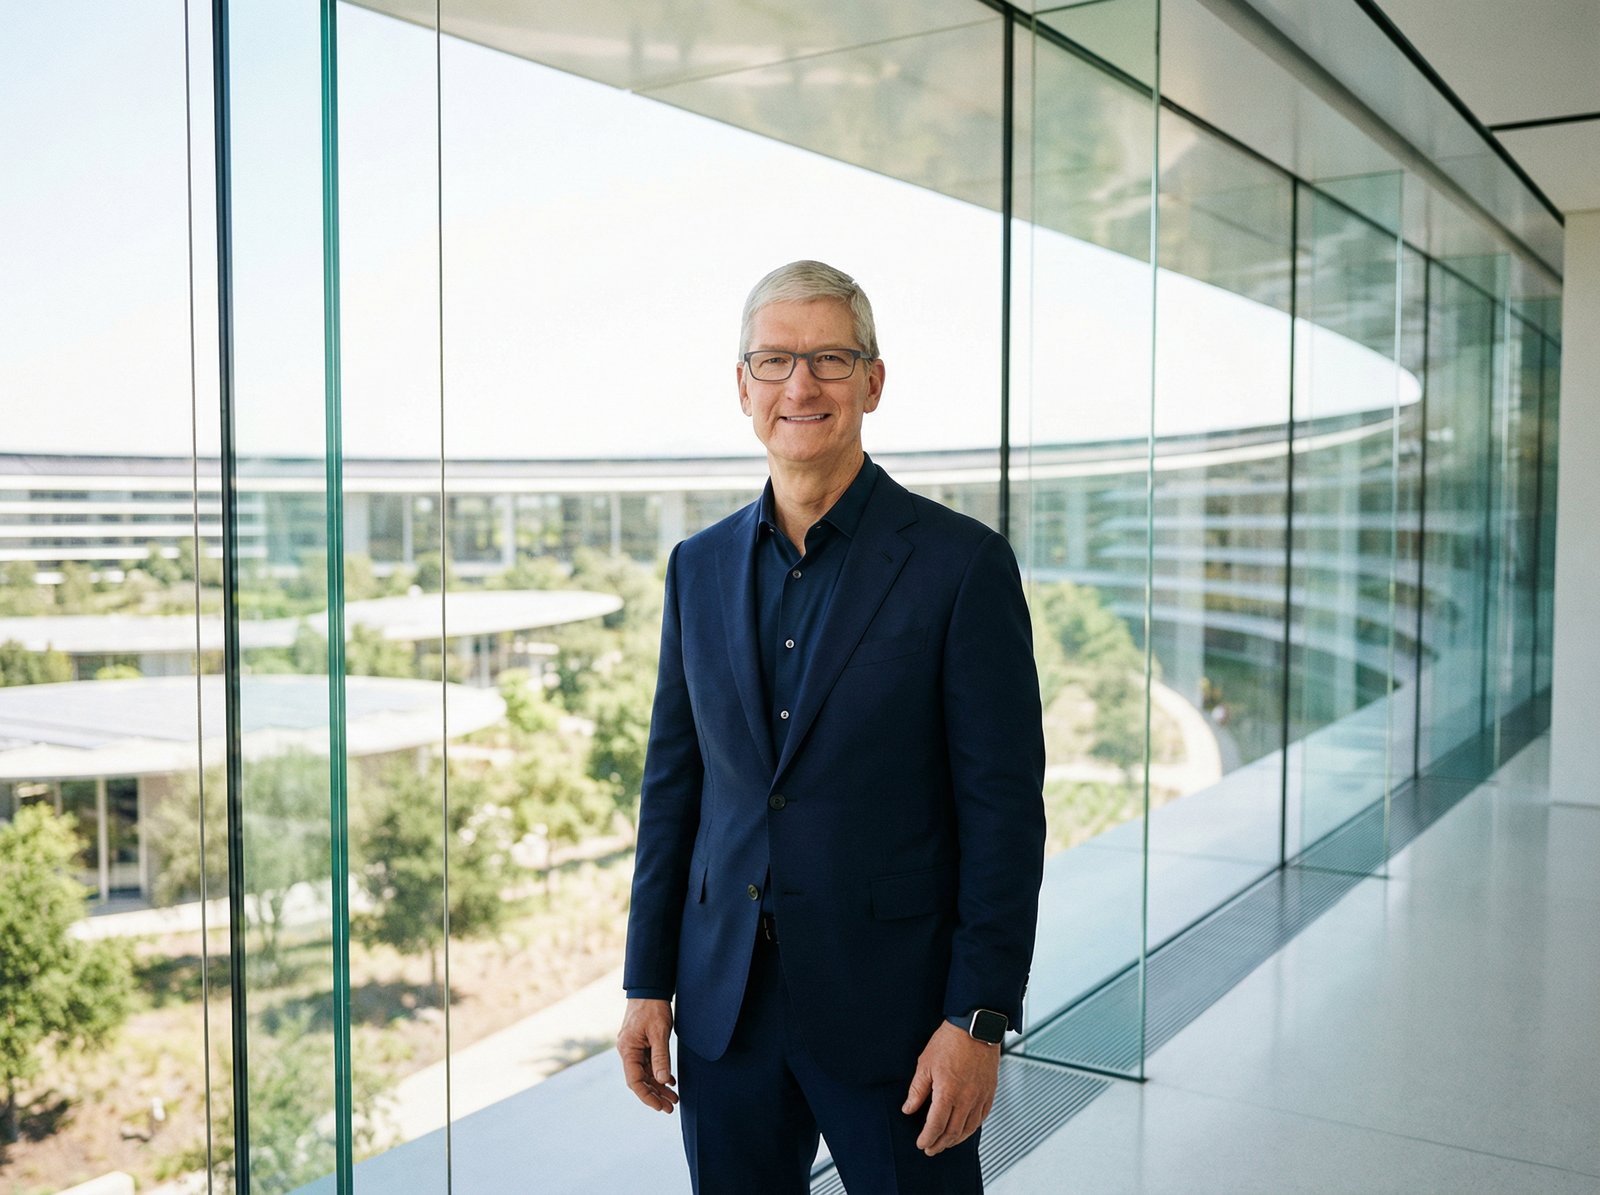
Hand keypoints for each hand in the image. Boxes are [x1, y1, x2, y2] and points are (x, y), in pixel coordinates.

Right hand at [618, 998, 677, 1112]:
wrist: (650, 988)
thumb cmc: (653, 1007)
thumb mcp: (659, 1033)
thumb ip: (660, 1058)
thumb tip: (662, 1081)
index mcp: (628, 1050)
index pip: (635, 1081)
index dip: (647, 1096)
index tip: (660, 1107)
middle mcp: (627, 1051)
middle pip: (640, 1080)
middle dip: (655, 1095)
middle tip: (671, 1107)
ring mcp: (633, 1047)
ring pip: (645, 1073)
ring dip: (658, 1086)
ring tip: (674, 1098)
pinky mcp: (640, 1043)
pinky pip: (648, 1064)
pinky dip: (658, 1073)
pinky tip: (670, 1080)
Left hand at [901, 1020, 999, 1154]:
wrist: (975, 1027)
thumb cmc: (949, 1041)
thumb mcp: (925, 1063)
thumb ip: (917, 1090)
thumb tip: (909, 1109)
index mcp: (948, 1092)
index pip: (936, 1125)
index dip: (927, 1138)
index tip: (921, 1144)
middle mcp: (966, 1098)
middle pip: (953, 1132)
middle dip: (940, 1144)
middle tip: (931, 1149)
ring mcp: (980, 1096)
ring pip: (969, 1128)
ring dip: (956, 1140)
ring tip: (946, 1143)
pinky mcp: (990, 1092)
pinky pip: (982, 1117)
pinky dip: (972, 1128)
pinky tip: (965, 1129)